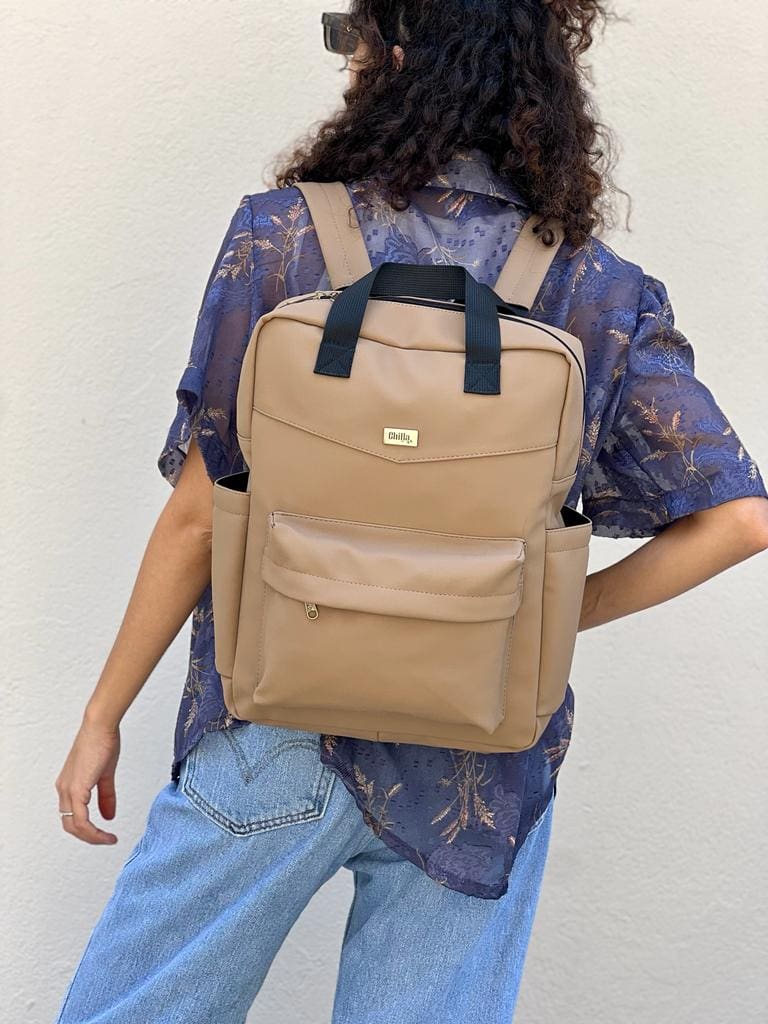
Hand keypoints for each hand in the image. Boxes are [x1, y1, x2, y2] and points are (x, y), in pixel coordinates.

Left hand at [54, 717, 120, 845]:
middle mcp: (64, 789)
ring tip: (108, 839)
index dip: (87, 829)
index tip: (104, 834)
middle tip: (105, 840)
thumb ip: (106, 796)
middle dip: (89, 837)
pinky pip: (81, 819)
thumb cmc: (101, 742)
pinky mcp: (76, 788)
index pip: (72, 816)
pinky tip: (105, 832)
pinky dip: (92, 830)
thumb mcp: (105, 774)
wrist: (100, 727)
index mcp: (68, 786)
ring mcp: (68, 790)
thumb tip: (108, 816)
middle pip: (70, 825)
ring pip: (74, 825)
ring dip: (91, 837)